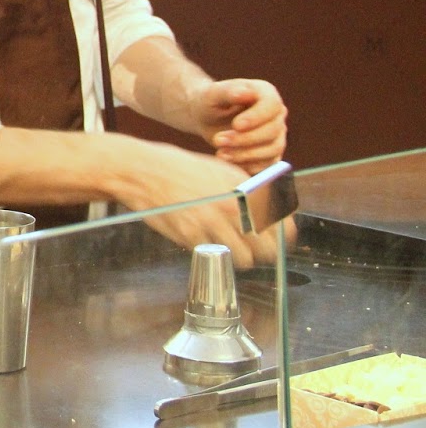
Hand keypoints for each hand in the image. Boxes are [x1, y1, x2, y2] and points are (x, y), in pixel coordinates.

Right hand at [116, 139, 288, 267]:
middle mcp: (234, 206)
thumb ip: (247, 189)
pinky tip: (206, 241)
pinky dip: (214, 253)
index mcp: (245, 188)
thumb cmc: (179, 168)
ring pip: (246, 260)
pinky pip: (216, 256)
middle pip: (269, 249)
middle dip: (265, 254)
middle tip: (256, 251)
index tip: (280, 243)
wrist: (142, 171)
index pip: (282, 225)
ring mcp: (213, 222)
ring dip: (241, 258)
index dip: (284, 239)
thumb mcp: (221, 170)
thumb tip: (270, 208)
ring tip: (230, 248)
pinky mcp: (193, 236)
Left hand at [193, 78, 286, 172]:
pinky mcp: (271, 154)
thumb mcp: (213, 94)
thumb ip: (229, 91)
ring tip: (220, 153)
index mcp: (266, 94)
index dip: (256, 118)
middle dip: (245, 139)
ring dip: (246, 155)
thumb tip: (245, 93)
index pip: (272, 106)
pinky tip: (229, 162)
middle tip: (218, 140)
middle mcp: (276, 115)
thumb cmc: (210, 102)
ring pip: (272, 150)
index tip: (236, 125)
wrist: (207, 118)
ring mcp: (276, 135)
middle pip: (272, 131)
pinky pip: (268, 165)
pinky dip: (249, 166)